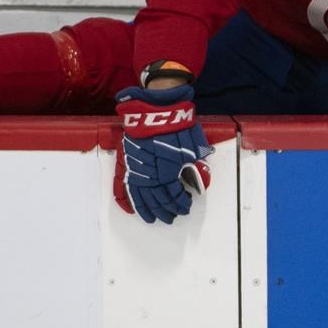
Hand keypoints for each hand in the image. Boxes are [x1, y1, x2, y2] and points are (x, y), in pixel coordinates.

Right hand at [113, 84, 212, 223]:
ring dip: (150, 210)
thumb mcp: (193, 146)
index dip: (181, 203)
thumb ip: (195, 165)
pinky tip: (136, 209)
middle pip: (159, 200)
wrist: (154, 109)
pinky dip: (134, 201)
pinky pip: (130, 188)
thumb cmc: (176, 125)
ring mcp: (138, 170)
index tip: (186, 206)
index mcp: (169, 172)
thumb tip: (198, 179)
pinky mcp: (129, 163)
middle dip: (167, 210)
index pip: (175, 195)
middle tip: (173, 217)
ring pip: (143, 198)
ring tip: (155, 219)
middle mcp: (152, 175)